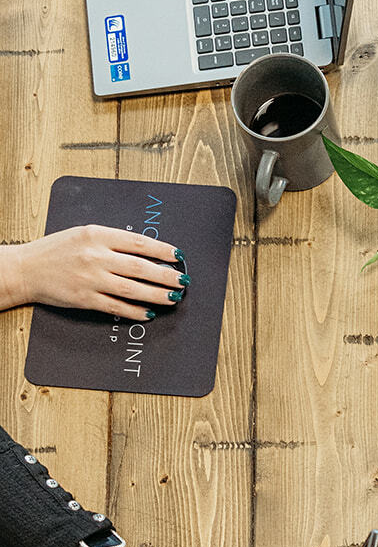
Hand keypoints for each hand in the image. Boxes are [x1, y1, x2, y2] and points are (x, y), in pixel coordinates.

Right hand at [0, 226, 186, 318]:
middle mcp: (96, 256)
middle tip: (182, 280)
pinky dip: (135, 311)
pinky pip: (117, 307)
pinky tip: (149, 313)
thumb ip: (112, 240)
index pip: (138, 243)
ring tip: (173, 297)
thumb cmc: (56, 250)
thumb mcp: (84, 234)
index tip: (178, 256)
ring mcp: (91, 279)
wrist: (26, 269)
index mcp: (97, 235)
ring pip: (132, 289)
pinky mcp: (85, 299)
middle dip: (166, 275)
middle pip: (140, 267)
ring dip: (156, 294)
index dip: (162, 250)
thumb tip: (145, 250)